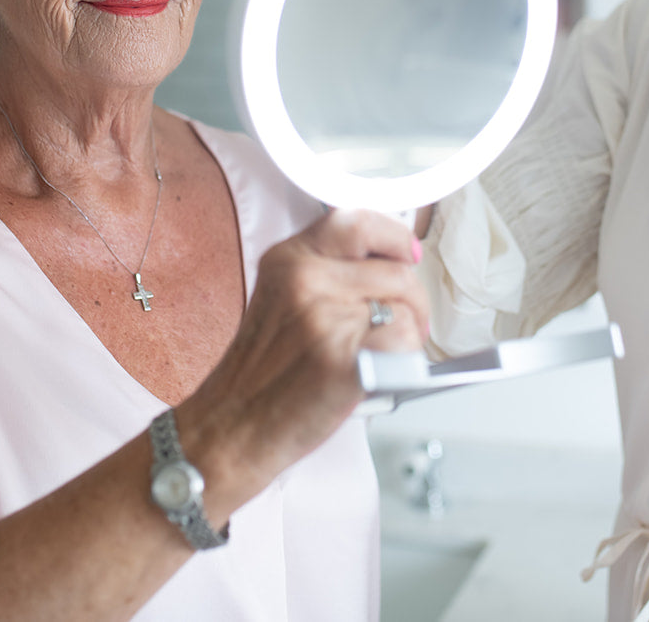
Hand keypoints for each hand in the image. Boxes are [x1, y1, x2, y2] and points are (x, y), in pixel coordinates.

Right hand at [180, 208, 427, 490]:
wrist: (234, 427)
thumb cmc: (261, 373)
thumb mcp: (281, 298)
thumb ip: (327, 272)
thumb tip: (393, 262)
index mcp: (288, 259)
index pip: (357, 222)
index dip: (394, 237)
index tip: (407, 254)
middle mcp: (305, 279)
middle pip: (395, 269)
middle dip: (415, 297)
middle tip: (412, 319)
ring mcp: (323, 317)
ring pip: (405, 305)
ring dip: (411, 330)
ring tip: (391, 350)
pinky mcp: (342, 357)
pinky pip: (404, 341)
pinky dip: (407, 357)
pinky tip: (386, 369)